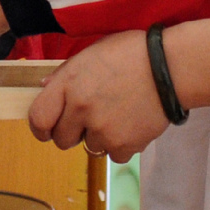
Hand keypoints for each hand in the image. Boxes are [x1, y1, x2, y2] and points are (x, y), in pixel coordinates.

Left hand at [27, 30, 170, 162]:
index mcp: (68, 85)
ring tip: (117, 113)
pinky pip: (115, 155)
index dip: (40, 128)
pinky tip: (131, 122)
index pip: (38, 119)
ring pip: (90, 147)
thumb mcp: (91, 54)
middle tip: (90, 118)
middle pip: (62, 140)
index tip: (47, 129)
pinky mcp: (125, 145)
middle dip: (72, 132)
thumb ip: (65, 74)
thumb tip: (45, 88)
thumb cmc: (132, 54)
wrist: (171, 67)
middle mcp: (81, 110)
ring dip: (100, 136)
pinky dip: (122, 144)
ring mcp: (103, 130)